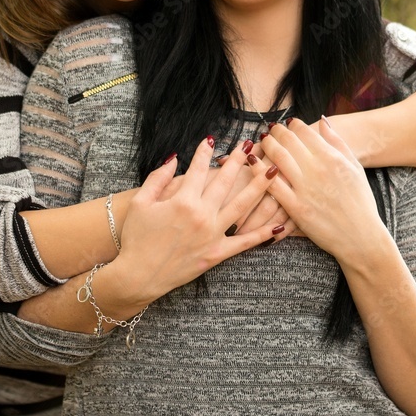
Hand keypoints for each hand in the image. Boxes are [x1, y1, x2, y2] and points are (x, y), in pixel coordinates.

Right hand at [112, 137, 282, 305]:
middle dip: (239, 160)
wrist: (138, 276)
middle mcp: (202, 215)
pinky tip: (280, 224)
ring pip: (243, 205)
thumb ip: (158, 178)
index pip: (199, 168)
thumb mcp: (140, 203)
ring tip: (272, 170)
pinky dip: (263, 233)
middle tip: (249, 144)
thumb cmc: (136, 238)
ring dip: (260, 186)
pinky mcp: (217, 253)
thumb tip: (174, 158)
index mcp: (182, 200)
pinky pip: (245, 242)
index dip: (205, 152)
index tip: (212, 139)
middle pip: (226, 181)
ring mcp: (213, 234)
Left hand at [259, 117, 385, 260]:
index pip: (305, 132)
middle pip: (288, 142)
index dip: (292, 124)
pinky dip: (259, 171)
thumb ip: (338, 142)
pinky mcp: (295, 207)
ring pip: (278, 158)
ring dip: (267, 146)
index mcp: (332, 158)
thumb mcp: (355, 167)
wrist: (361, 237)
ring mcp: (305, 189)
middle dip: (276, 132)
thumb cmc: (360, 201)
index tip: (288, 123)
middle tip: (271, 129)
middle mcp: (318, 170)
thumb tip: (322, 121)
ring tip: (263, 141)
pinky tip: (252, 162)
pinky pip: (272, 185)